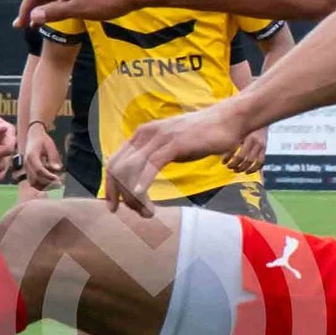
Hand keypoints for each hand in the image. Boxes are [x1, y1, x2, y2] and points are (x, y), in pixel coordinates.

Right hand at [17, 0, 143, 28]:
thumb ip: (55, 12)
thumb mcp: (80, 9)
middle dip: (34, 6)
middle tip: (25, 24)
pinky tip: (63, 10)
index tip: (20, 25)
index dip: (26, 9)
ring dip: (48, 4)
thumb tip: (33, 16)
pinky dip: (61, 0)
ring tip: (41, 20)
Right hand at [22, 122, 64, 189]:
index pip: (39, 170)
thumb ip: (53, 157)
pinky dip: (40, 185)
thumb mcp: (50, 146)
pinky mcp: (27, 171)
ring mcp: (25, 168)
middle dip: (47, 183)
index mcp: (32, 156)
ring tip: (55, 184)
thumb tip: (57, 168)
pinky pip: (32, 181)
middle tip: (59, 184)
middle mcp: (26, 163)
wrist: (33, 135)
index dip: (48, 176)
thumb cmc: (42, 140)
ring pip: (33, 182)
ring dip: (44, 186)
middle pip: (35, 178)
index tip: (58, 179)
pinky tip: (49, 183)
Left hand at [102, 104, 248, 213]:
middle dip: (121, 195)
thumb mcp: (169, 145)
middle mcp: (145, 134)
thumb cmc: (199, 136)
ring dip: (135, 196)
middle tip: (136, 213)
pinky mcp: (174, 143)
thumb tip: (139, 178)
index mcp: (141, 135)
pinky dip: (143, 182)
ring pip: (133, 169)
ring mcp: (159, 138)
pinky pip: (152, 164)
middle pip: (118, 169)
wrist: (226, 121)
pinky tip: (142, 196)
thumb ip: (153, 157)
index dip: (110, 187)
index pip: (113, 163)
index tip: (113, 206)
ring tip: (148, 212)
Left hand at [223, 126, 268, 174]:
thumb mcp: (237, 129)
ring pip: (250, 161)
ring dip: (242, 168)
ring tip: (236, 170)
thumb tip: (219, 149)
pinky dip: (254, 169)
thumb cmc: (245, 123)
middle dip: (234, 164)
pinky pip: (260, 162)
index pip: (233, 150)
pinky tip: (247, 172)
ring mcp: (260, 145)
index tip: (223, 162)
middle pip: (241, 157)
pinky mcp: (264, 148)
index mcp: (243, 134)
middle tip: (228, 167)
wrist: (260, 116)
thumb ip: (231, 138)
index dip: (227, 158)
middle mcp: (252, 140)